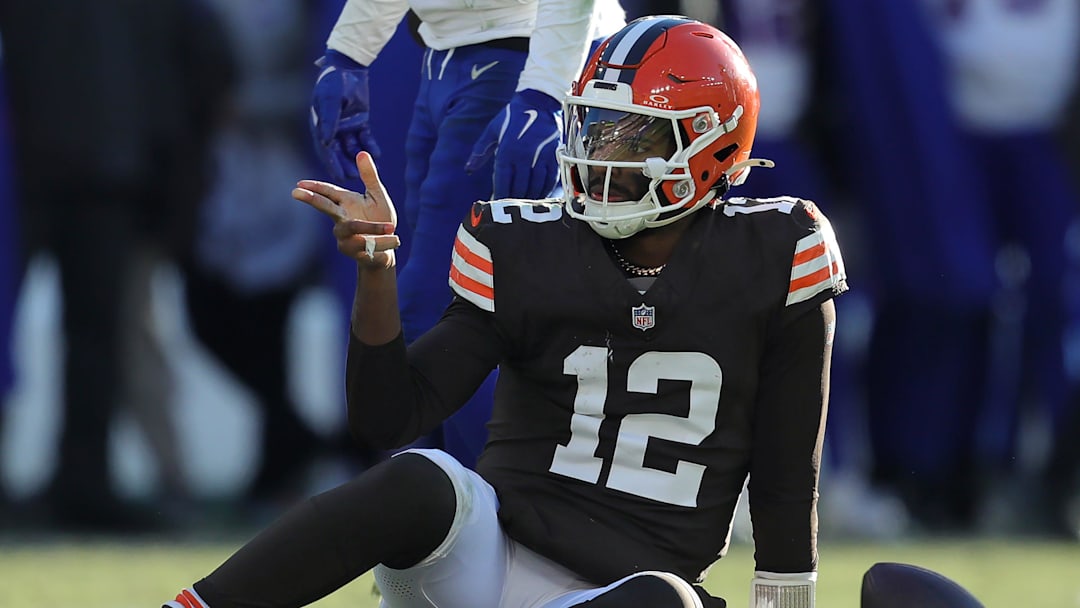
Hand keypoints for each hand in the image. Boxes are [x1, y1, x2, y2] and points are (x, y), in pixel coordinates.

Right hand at [293, 151, 399, 267]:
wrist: (388, 247)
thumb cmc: (380, 219)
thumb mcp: (377, 195)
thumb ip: (369, 176)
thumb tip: (361, 152)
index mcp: (346, 202)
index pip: (328, 192)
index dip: (314, 187)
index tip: (299, 184)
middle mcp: (341, 219)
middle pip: (325, 207)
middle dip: (312, 199)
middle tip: (295, 192)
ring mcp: (344, 236)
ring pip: (352, 228)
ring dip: (373, 228)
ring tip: (393, 227)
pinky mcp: (352, 251)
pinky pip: (366, 245)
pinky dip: (382, 242)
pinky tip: (394, 241)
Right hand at [310, 50, 380, 181]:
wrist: (349, 68)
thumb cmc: (334, 82)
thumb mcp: (331, 99)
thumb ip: (329, 120)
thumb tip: (325, 142)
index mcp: (321, 125)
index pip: (325, 149)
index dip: (331, 163)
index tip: (337, 176)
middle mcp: (333, 129)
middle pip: (339, 152)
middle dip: (345, 164)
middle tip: (353, 178)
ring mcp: (347, 126)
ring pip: (352, 147)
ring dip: (357, 158)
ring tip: (365, 169)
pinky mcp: (360, 122)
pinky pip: (365, 138)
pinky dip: (370, 146)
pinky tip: (378, 154)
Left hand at [465, 89, 561, 198]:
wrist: (540, 101)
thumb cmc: (513, 116)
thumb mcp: (493, 130)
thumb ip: (480, 151)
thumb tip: (468, 169)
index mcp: (507, 150)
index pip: (503, 181)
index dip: (500, 196)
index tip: (497, 205)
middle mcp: (524, 156)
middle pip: (519, 187)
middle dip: (514, 201)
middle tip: (510, 211)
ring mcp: (541, 157)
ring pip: (535, 186)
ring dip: (529, 198)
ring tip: (523, 207)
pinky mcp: (554, 156)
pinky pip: (550, 180)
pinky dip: (544, 191)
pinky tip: (539, 196)